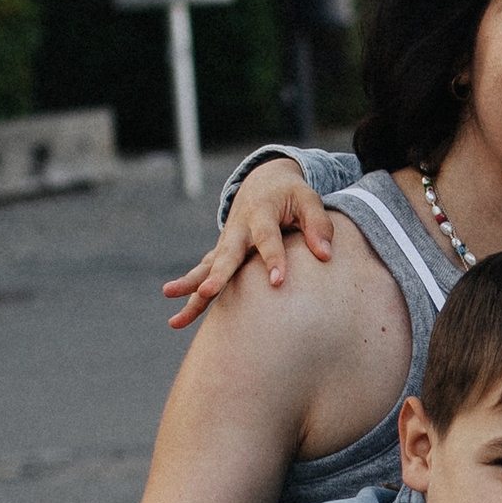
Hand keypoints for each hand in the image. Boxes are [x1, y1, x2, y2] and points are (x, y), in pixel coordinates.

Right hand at [161, 171, 337, 330]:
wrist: (263, 182)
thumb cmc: (291, 195)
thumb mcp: (309, 200)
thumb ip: (318, 224)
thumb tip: (326, 256)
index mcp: (261, 212)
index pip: (268, 238)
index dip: (273, 258)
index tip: (278, 282)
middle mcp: (238, 229)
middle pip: (227, 254)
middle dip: (217, 274)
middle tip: (207, 292)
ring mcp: (226, 243)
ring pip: (207, 269)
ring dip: (190, 290)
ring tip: (176, 315)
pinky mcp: (222, 254)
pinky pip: (205, 275)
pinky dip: (192, 296)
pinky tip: (178, 321)